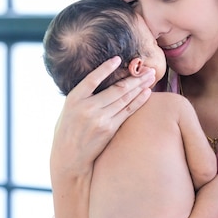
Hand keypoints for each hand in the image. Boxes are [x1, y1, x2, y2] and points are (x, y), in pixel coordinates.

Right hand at [50, 56, 154, 180]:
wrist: (68, 158)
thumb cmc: (67, 131)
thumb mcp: (67, 110)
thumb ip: (82, 97)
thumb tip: (100, 80)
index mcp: (73, 99)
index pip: (93, 79)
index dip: (106, 68)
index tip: (118, 59)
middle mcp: (87, 108)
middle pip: (116, 89)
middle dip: (135, 77)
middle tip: (148, 68)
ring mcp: (100, 119)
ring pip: (125, 99)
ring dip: (140, 86)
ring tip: (151, 77)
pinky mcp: (109, 129)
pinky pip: (127, 112)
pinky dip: (138, 101)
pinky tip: (147, 93)